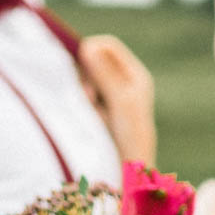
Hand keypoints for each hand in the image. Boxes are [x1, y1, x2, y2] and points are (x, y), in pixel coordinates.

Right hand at [77, 35, 155, 164]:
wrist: (128, 169)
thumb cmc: (130, 134)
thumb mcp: (120, 99)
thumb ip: (105, 73)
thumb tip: (87, 46)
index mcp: (134, 74)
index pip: (108, 46)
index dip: (91, 49)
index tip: (80, 66)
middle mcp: (123, 82)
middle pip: (94, 61)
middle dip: (85, 74)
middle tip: (88, 95)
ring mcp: (110, 96)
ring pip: (86, 79)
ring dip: (83, 90)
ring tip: (90, 109)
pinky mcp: (98, 110)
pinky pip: (83, 96)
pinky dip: (82, 103)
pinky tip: (89, 117)